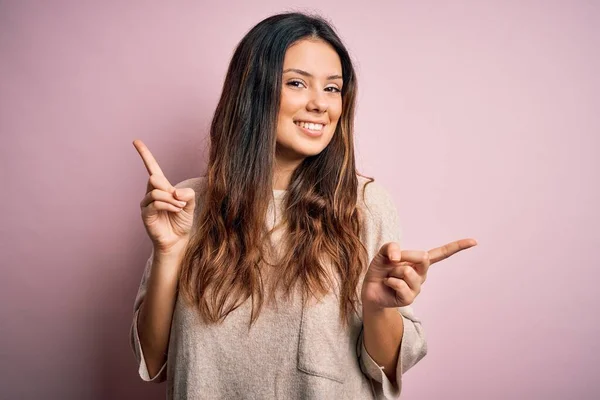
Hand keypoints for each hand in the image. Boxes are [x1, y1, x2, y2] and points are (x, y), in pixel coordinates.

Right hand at [133, 139, 195, 254]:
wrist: (178, 240)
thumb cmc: (183, 222)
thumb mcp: (191, 204)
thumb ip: (187, 194)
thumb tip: (175, 192)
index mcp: (162, 187)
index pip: (152, 167)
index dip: (144, 154)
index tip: (136, 141)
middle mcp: (151, 193)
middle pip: (154, 177)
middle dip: (170, 189)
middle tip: (180, 202)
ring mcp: (147, 203)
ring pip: (155, 191)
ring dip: (171, 199)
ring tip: (179, 208)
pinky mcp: (145, 214)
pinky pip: (155, 202)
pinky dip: (168, 205)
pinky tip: (176, 210)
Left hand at [361, 239, 476, 310]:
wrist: (370, 290)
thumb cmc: (380, 270)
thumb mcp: (383, 252)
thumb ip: (391, 247)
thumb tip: (397, 257)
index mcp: (420, 262)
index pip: (441, 253)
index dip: (457, 247)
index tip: (474, 242)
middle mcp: (422, 274)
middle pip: (423, 258)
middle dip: (405, 256)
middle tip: (392, 263)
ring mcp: (417, 287)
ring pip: (408, 272)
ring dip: (393, 271)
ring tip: (389, 276)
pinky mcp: (409, 298)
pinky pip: (399, 284)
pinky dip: (389, 281)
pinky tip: (387, 285)